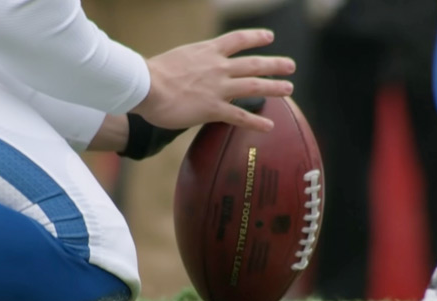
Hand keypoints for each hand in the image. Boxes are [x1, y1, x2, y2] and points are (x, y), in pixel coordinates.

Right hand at [131, 29, 294, 131]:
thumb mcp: (175, 59)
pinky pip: (240, 116)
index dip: (256, 37)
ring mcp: (217, 88)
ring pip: (253, 85)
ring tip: (288, 88)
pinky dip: (256, 122)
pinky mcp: (213, 108)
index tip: (269, 37)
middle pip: (253, 63)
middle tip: (290, 65)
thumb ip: (188, 64)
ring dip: (274, 87)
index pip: (237, 39)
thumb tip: (186, 72)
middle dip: (274, 64)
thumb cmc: (150, 75)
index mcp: (207, 51)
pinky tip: (269, 126)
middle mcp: (217, 67)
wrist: (146, 86)